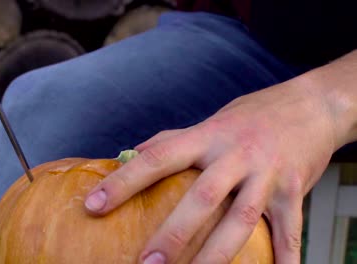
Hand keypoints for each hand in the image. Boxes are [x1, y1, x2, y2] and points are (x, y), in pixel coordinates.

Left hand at [84, 77, 338, 263]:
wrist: (311, 105)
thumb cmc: (251, 116)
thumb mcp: (209, 121)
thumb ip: (171, 138)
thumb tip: (131, 153)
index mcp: (207, 136)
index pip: (157, 158)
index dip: (123, 182)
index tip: (93, 206)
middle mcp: (235, 154)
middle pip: (200, 196)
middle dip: (173, 233)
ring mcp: (266, 174)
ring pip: (239, 219)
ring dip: (216, 254)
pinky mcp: (294, 191)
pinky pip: (290, 231)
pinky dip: (285, 259)